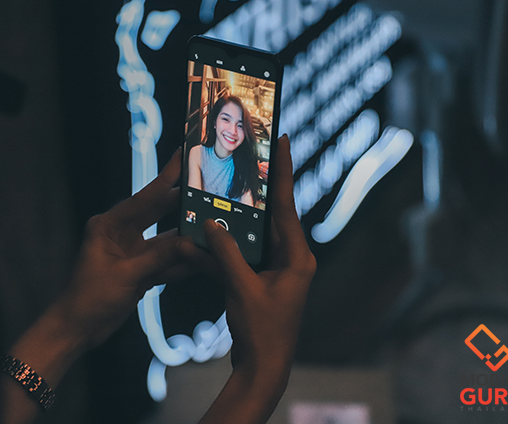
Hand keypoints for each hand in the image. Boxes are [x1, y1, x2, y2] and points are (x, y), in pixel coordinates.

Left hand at [61, 148, 200, 348]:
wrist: (77, 330)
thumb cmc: (88, 298)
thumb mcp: (125, 275)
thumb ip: (159, 258)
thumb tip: (191, 244)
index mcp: (109, 225)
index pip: (144, 198)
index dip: (166, 178)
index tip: (183, 156)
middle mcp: (122, 233)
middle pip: (158, 213)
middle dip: (182, 203)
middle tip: (209, 187)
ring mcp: (133, 252)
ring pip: (166, 239)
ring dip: (187, 236)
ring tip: (214, 223)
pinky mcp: (141, 270)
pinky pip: (167, 261)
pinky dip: (183, 261)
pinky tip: (205, 256)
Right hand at [199, 135, 315, 423]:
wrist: (263, 366)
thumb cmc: (261, 330)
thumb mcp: (241, 288)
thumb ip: (225, 253)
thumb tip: (210, 222)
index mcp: (297, 258)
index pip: (288, 206)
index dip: (284, 172)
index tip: (284, 140)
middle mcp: (292, 260)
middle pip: (274, 215)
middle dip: (261, 189)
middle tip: (251, 157)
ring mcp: (279, 270)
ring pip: (258, 234)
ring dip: (242, 217)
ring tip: (227, 189)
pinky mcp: (265, 281)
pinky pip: (248, 253)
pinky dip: (232, 243)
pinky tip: (214, 231)